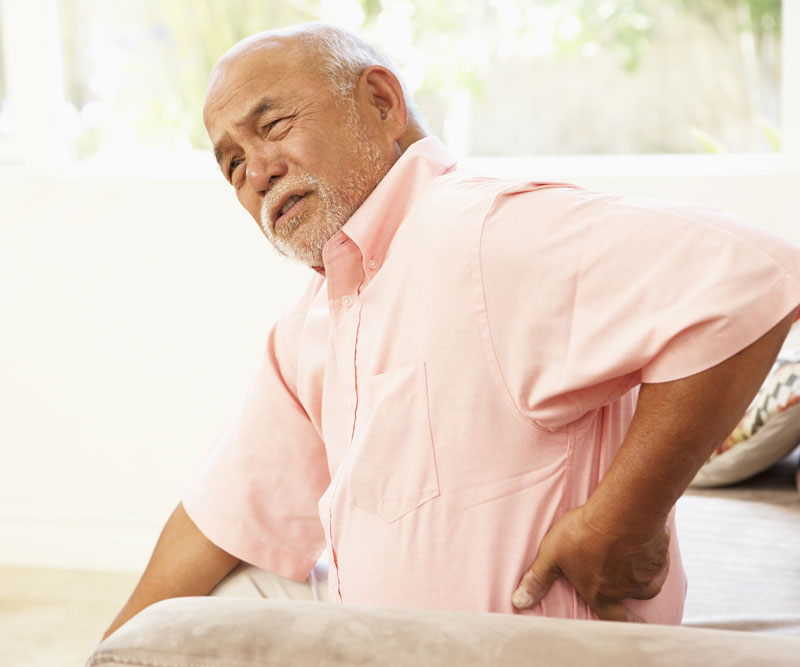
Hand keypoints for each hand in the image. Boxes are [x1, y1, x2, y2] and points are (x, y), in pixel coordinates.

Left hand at [511, 504, 669, 621]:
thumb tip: (518, 601)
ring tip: (634, 553)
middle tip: (636, 588)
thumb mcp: (552, 555)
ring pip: (647, 578)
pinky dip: (654, 553)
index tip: (632, 625)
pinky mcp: (660, 556)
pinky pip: (659, 560)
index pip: (613, 618)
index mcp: (602, 595)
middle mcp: (627, 590)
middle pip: (633, 598)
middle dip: (634, 594)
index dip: (621, 623)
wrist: (621, 513)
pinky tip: (646, 539)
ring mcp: (647, 574)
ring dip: (642, 569)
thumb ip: (537, 579)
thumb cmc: (584, 533)